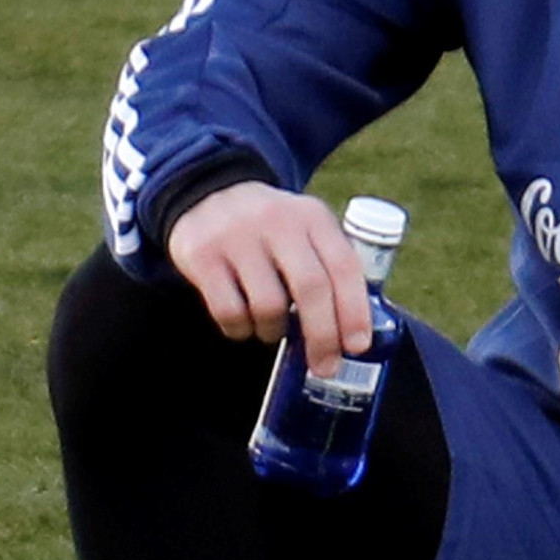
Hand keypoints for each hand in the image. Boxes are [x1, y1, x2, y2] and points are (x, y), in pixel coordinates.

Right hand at [169, 182, 371, 366]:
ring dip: (275, 331)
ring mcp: (237, 237)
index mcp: (313, 217)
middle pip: (311, 289)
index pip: (344, 266)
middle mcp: (278, 222)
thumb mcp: (306, 230)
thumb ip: (329, 267)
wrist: (207, 193)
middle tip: (325, 366)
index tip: (357, 346)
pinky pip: (229, 311)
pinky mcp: (203, 255)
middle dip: (322, 336)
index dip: (354, 310)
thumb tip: (352, 333)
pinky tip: (244, 325)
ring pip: (268, 306)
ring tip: (273, 330)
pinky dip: (241, 329)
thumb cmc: (272, 229)